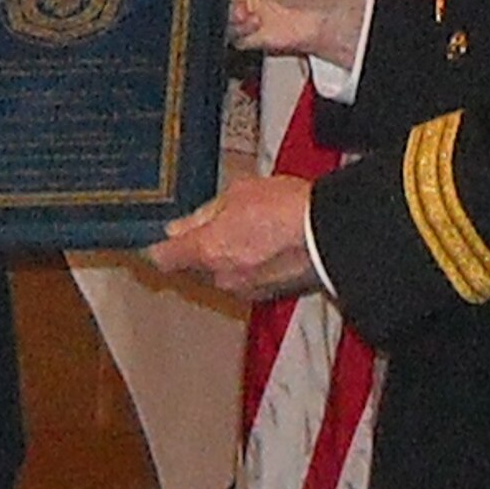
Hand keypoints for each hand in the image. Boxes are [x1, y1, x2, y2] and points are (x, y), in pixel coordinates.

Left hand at [146, 174, 317, 300]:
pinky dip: (251, 266)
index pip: (163, 258)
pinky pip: (247, 280)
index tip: (161, 238)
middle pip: (194, 268)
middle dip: (200, 249)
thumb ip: (203, 215)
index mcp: (206, 251)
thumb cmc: (285, 206)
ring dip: (228, 257)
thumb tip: (181, 227)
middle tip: (218, 222)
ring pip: (222, 275)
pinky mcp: (270, 295)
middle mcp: (221, 278)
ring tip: (250, 229)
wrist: (331, 232)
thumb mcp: (237, 193)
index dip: (158, 247)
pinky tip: (267, 243)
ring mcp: (247, 290)